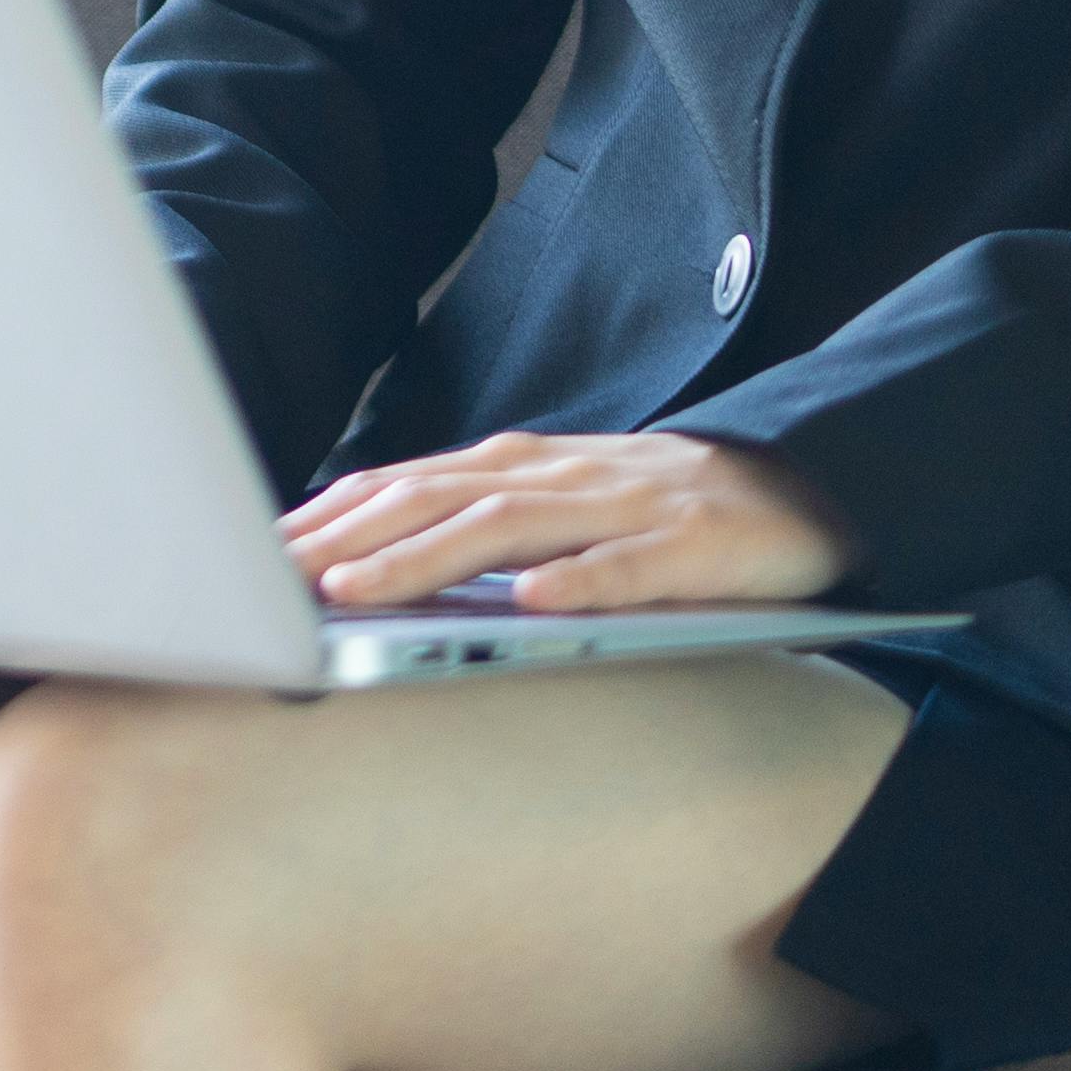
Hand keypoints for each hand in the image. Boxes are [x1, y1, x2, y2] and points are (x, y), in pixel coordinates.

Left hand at [281, 430, 856, 614]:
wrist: (807, 486)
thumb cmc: (664, 508)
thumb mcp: (563, 504)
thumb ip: (479, 522)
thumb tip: (374, 558)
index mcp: (526, 467)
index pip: (411, 482)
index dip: (334, 513)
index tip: (263, 550)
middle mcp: (563, 476)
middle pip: (440, 498)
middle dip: (352, 537)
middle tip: (280, 580)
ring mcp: (627, 506)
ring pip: (513, 529)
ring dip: (430, 558)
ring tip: (365, 591)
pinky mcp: (693, 545)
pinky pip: (629, 566)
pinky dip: (577, 581)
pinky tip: (533, 603)